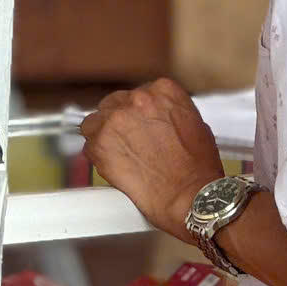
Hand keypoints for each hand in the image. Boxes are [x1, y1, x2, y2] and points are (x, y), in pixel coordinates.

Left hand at [81, 78, 223, 237]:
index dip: (137, 114)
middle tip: (129, 143)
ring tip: (121, 156)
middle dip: (119, 123)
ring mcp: (115, 119)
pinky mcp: (100, 143)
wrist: (189, 195)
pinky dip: (99, 156)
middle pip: (114, 104)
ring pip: (96, 122)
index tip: (138, 126)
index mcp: (163, 90)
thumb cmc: (197, 168)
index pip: (138, 94)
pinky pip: (89, 145)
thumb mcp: (195, 125)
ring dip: (104, 137)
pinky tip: (116, 167)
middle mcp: (137, 99)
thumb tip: (155, 119)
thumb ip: (169, 113)